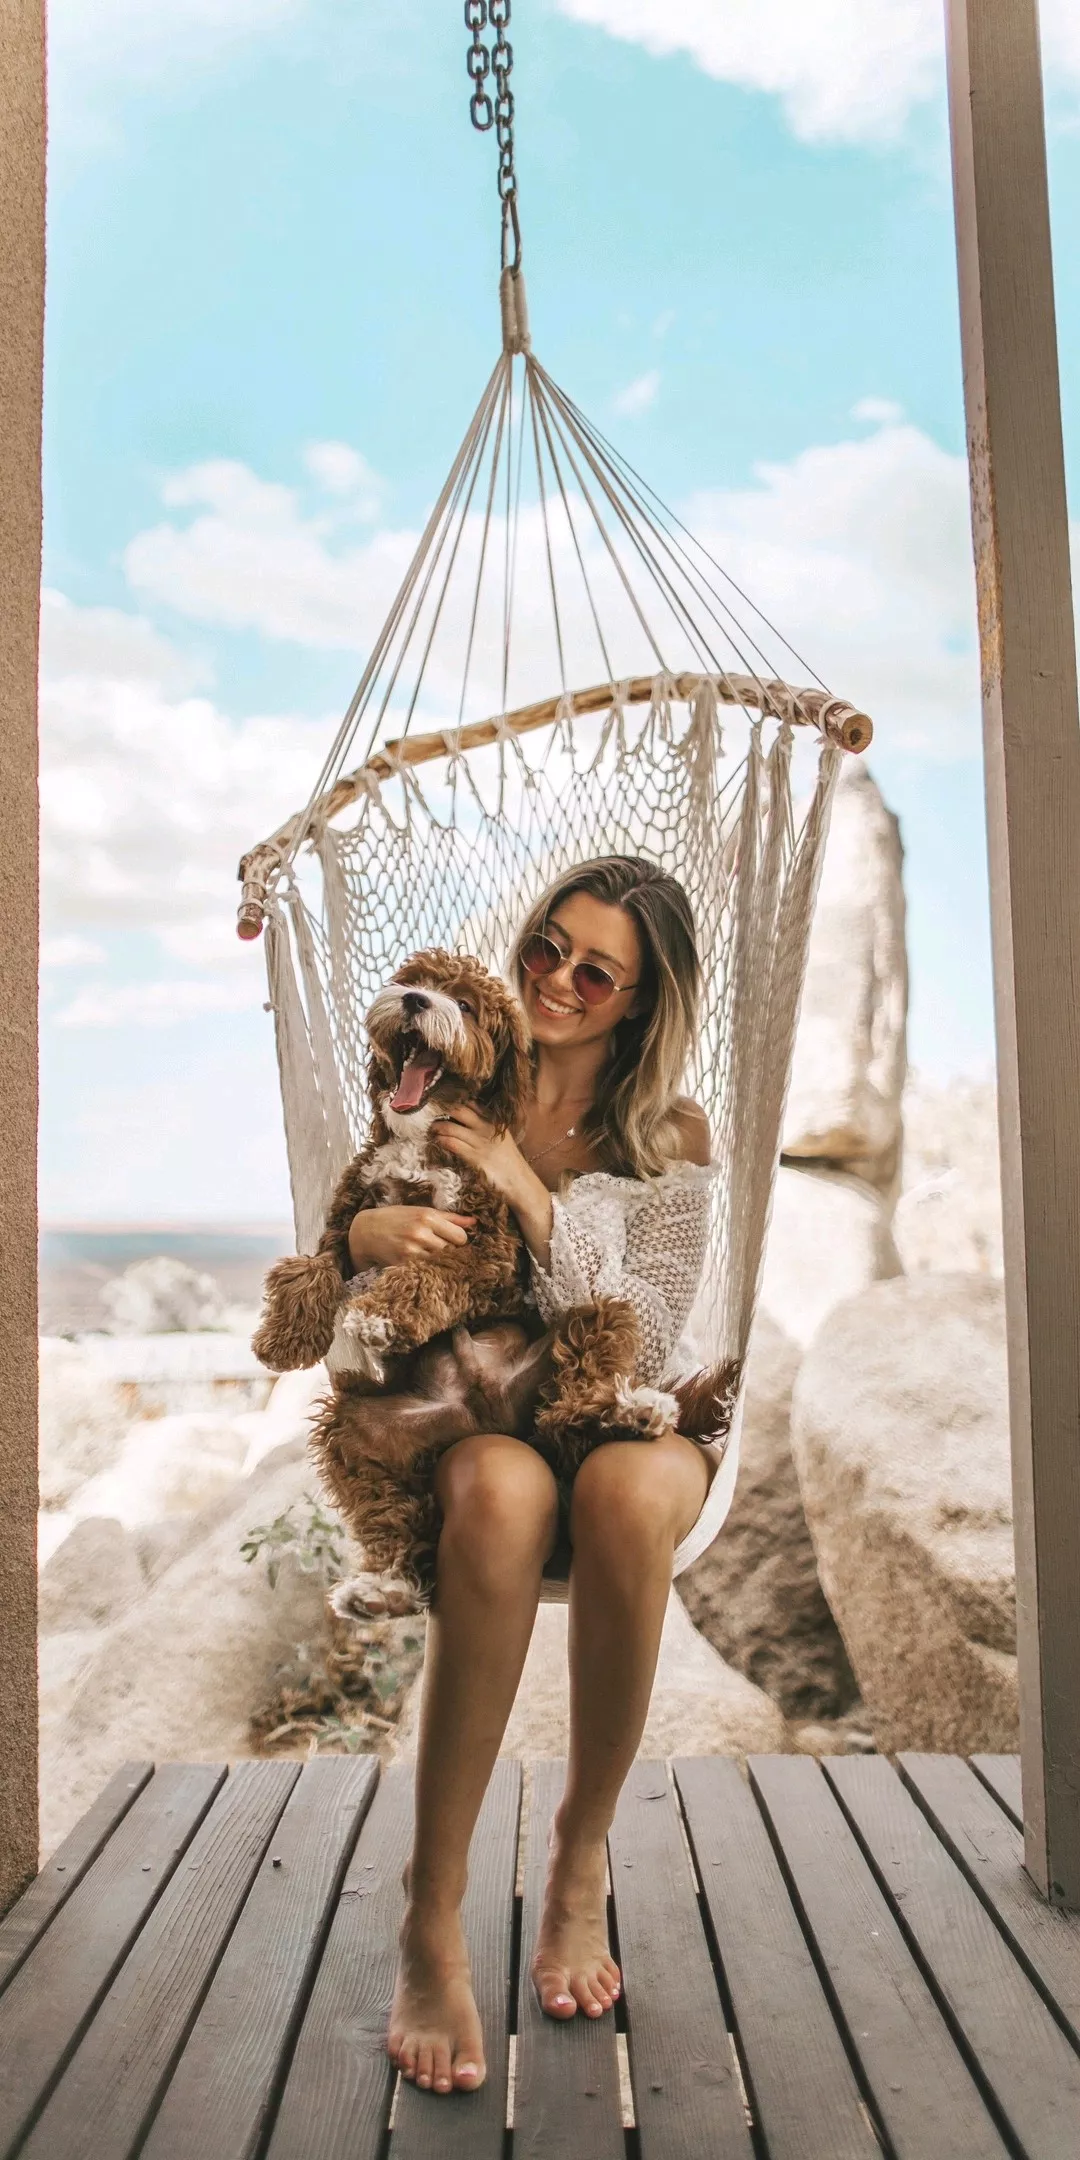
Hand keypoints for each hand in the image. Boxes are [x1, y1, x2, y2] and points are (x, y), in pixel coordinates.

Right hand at [348, 1205, 475, 1270]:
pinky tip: (422, 1264)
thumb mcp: (421, 1211)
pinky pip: (425, 1271)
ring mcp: (411, 1251)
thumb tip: (475, 1222)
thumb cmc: (396, 1218)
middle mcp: (420, 1233)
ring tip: (431, 1257)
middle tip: (441, 1250)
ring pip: (440, 1263)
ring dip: (439, 1262)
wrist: (366, 1231)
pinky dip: (427, 1269)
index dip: (459, 1240)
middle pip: (452, 1251)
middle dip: (450, 1252)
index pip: (461, 1236)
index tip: (451, 1240)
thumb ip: (449, 1218)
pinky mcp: (402, 1265)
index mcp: (427, 1217)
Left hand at [434, 1104, 554, 1265]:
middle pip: (459, 1110)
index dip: (455, 1101)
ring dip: (437, 1127)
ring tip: (431, 1129)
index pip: (471, 1104)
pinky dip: (441, 1140)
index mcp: (495, 1121)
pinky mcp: (474, 1158)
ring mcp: (480, 1143)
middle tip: (432, 1114)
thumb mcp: (502, 1139)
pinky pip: (452, 1144)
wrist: (520, 1184)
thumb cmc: (509, 1163)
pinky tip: (437, 1141)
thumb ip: (487, 1127)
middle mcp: (487, 1128)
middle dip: (443, 1110)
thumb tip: (466, 1121)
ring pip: (451, 1127)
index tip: (443, 1103)